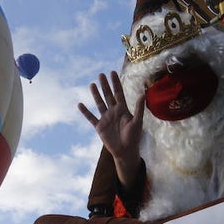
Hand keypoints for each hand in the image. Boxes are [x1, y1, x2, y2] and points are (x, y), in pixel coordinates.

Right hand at [78, 70, 144, 185]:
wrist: (125, 151)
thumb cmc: (134, 137)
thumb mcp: (137, 122)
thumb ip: (139, 108)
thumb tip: (143, 94)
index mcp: (123, 109)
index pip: (118, 93)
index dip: (116, 83)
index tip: (112, 72)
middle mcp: (113, 112)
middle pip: (108, 95)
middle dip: (105, 85)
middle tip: (101, 74)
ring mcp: (106, 118)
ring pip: (99, 103)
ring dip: (95, 94)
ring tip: (92, 84)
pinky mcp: (99, 127)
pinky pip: (91, 118)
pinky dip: (85, 112)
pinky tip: (80, 104)